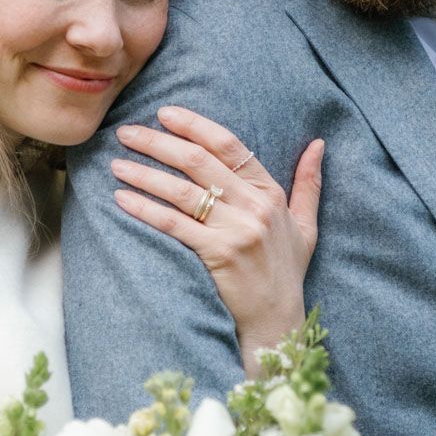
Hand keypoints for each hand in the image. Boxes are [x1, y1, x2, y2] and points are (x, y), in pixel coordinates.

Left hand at [111, 107, 323, 374]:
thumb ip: (309, 183)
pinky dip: (146, 208)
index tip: (164, 113)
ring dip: (145, 174)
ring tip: (117, 165)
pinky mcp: (218, 254)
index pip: (229, 146)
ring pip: (182, 190)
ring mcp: (237, 230)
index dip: (194, 125)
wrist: (276, 322)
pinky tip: (122, 199)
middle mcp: (255, 206)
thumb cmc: (286, 272)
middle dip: (158, 143)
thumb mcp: (305, 225)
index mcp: (270, 192)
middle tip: (126, 132)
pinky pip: (174, 224)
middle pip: (198, 161)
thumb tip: (318, 144)